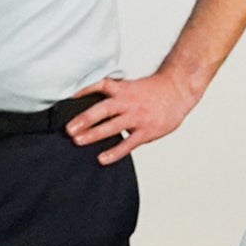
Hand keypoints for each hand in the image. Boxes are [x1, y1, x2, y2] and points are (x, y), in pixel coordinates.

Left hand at [65, 71, 199, 164]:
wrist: (178, 90)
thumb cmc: (153, 90)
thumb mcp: (131, 87)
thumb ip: (113, 95)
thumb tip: (91, 104)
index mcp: (122, 89)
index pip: (99, 86)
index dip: (83, 91)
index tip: (67, 99)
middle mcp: (128, 102)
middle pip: (103, 109)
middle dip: (84, 119)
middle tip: (68, 128)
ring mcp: (137, 117)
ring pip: (113, 126)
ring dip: (94, 134)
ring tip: (78, 141)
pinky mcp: (146, 131)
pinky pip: (128, 144)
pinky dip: (114, 152)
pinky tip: (102, 159)